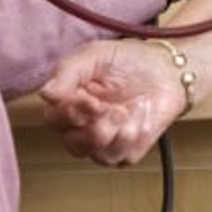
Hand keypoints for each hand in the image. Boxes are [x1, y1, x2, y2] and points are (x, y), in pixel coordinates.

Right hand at [39, 39, 183, 164]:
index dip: (71, 113)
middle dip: (96, 128)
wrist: (166, 70)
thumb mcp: (94, 56)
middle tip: (113, 108)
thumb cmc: (126, 61)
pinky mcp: (126, 153)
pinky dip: (135, 134)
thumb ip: (68, 73)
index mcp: (68, 102)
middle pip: (73, 145)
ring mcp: (103, 143)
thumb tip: (46, 94)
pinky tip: (141, 115)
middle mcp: (81, 127)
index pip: (54, 119)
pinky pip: (123, 155)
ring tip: (128, 108)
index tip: (92, 100)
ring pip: (98, 154)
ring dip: (118, 129)